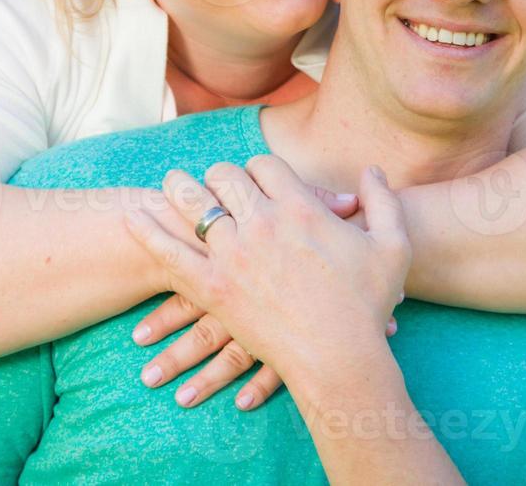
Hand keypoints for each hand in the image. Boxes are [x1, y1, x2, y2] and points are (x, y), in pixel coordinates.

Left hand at [126, 156, 410, 390]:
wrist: (341, 358)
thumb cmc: (369, 304)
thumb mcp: (393, 245)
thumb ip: (384, 201)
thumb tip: (372, 170)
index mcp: (302, 207)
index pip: (266, 166)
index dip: (259, 167)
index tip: (257, 175)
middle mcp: (264, 223)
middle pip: (227, 178)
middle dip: (220, 173)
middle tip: (213, 176)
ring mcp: (235, 256)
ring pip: (195, 206)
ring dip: (180, 189)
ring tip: (169, 181)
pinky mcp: (214, 290)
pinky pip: (170, 254)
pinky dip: (148, 233)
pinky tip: (132, 217)